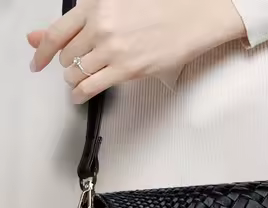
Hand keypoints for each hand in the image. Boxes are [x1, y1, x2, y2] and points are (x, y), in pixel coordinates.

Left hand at [28, 0, 245, 103]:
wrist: (191, 18)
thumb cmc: (160, 9)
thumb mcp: (116, 5)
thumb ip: (80, 21)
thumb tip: (41, 35)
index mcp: (95, 6)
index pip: (55, 32)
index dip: (42, 51)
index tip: (37, 61)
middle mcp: (100, 26)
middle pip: (67, 56)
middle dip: (68, 65)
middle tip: (77, 69)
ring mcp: (113, 49)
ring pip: (77, 72)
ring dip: (76, 79)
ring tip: (82, 81)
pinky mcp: (127, 69)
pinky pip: (91, 87)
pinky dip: (80, 94)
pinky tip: (78, 97)